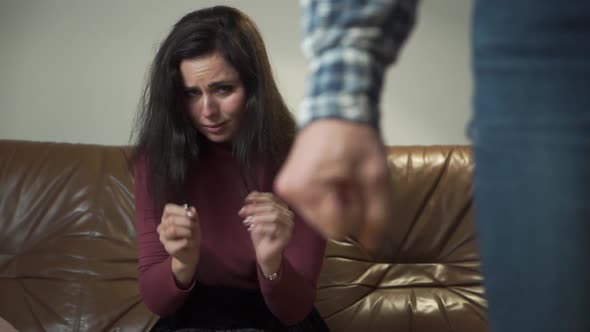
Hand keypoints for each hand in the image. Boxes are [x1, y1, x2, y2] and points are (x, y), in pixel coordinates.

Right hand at [157, 204, 200, 286]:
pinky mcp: (168, 248)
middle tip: (195, 226)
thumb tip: (191, 209)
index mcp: (167, 218)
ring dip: (187, 232)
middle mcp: (162, 227)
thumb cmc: (190, 234)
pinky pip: (181, 242)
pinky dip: (190, 242)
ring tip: (191, 235)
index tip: (191, 215)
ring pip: (173, 230)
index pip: (168, 209)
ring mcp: (163, 238)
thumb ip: (193, 215)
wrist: (191, 252)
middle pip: (171, 219)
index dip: (180, 210)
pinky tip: (191, 244)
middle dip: (187, 222)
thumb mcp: (194, 222)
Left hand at [239, 192, 293, 275]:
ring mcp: (289, 227)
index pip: (272, 198)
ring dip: (259, 217)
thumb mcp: (256, 218)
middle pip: (272, 207)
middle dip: (256, 208)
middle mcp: (288, 217)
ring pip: (275, 216)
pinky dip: (262, 227)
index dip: (259, 197)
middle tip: (243, 211)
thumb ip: (256, 206)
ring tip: (248, 221)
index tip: (246, 200)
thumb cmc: (261, 235)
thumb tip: (253, 193)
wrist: (264, 253)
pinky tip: (254, 229)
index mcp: (283, 209)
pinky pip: (274, 228)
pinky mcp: (286, 237)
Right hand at [274, 119, 392, 252]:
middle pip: (326, 225)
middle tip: (351, 180)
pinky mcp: (286, 184)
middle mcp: (290, 193)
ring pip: (319, 218)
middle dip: (344, 209)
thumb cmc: (357, 139)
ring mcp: (285, 188)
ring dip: (335, 204)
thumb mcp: (376, 176)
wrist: (335, 108)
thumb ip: (376, 215)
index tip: (358, 187)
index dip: (355, 212)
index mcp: (308, 190)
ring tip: (341, 176)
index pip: (337, 229)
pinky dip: (325, 198)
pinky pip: (311, 206)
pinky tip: (331, 176)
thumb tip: (371, 247)